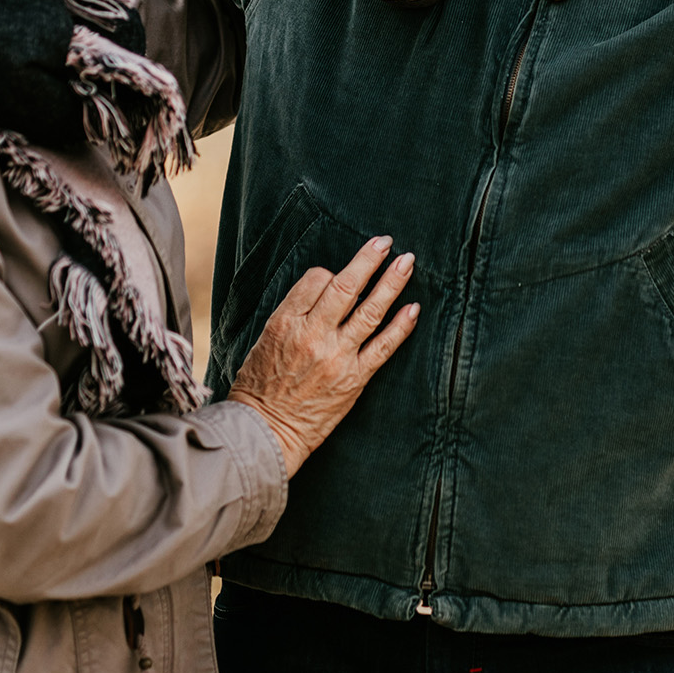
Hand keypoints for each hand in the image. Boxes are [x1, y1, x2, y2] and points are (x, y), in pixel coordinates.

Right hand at [227, 236, 419, 477]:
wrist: (266, 431)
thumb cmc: (260, 386)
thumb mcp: (264, 339)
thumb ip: (293, 313)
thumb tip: (324, 289)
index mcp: (285, 321)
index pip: (316, 279)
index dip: (331, 272)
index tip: (338, 275)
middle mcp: (312, 335)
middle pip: (346, 286)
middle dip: (368, 259)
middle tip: (385, 241)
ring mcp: (336, 357)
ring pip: (370, 311)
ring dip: (391, 283)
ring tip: (407, 262)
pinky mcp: (353, 379)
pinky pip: (383, 346)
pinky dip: (400, 326)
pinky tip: (413, 308)